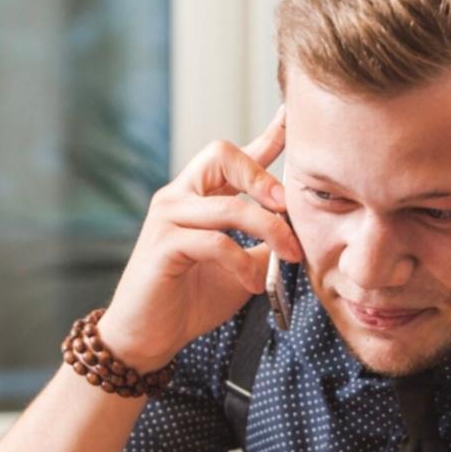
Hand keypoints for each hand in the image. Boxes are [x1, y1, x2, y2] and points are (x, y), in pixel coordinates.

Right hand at [97, 108, 302, 370]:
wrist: (149, 336)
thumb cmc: (193, 299)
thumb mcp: (242, 266)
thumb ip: (264, 243)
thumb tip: (301, 230)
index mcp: (199, 196)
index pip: (235, 156)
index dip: (267, 135)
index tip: (293, 115)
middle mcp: (179, 197)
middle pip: (222, 154)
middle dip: (262, 175)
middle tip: (288, 205)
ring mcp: (168, 218)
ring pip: (227, 205)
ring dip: (268, 229)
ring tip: (290, 256)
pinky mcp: (163, 246)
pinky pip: (214, 242)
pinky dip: (242, 262)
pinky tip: (255, 283)